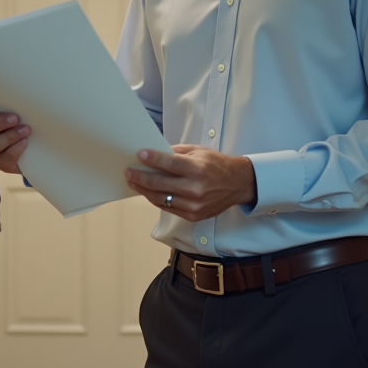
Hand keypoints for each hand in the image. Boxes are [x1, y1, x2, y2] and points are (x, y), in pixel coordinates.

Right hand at [0, 102, 30, 174]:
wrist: (34, 146)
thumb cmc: (20, 123)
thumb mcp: (14, 112)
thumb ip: (9, 106)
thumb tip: (18, 100)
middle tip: (14, 118)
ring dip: (8, 137)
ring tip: (24, 130)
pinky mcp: (0, 164)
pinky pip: (4, 159)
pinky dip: (15, 149)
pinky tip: (24, 141)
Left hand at [125, 145, 256, 221]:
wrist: (238, 184)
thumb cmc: (217, 165)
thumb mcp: (199, 151)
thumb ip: (176, 153)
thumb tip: (154, 153)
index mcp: (197, 169)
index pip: (169, 164)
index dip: (152, 159)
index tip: (139, 155)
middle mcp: (195, 188)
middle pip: (160, 184)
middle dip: (141, 177)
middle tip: (129, 171)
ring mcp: (194, 204)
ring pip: (161, 198)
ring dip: (144, 190)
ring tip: (134, 183)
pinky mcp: (193, 215)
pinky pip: (168, 208)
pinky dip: (156, 200)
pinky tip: (149, 192)